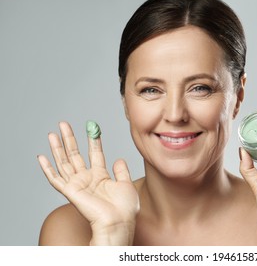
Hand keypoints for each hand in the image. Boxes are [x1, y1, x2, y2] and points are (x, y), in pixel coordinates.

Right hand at [37, 122, 138, 244]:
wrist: (118, 221)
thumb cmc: (124, 208)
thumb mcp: (126, 184)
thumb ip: (121, 171)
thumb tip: (119, 158)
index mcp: (101, 176)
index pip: (94, 153)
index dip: (93, 140)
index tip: (92, 127)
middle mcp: (87, 179)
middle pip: (75, 154)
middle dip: (69, 139)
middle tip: (63, 124)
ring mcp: (77, 184)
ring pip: (63, 162)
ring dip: (57, 148)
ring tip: (52, 133)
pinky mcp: (70, 191)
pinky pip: (55, 179)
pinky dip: (47, 169)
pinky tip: (41, 157)